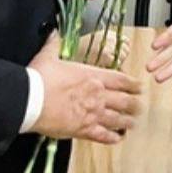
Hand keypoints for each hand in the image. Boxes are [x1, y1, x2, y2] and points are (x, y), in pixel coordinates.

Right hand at [28, 33, 142, 143]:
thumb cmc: (40, 78)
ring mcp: (92, 113)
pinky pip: (103, 135)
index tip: (140, 86)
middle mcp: (97, 95)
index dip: (133, 84)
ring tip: (133, 123)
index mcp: (92, 76)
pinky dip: (112, 138)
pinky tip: (117, 138)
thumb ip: (55, 44)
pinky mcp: (83, 130)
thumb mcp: (48, 56)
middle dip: (135, 104)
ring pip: (118, 119)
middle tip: (140, 106)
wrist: (31, 100)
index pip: (120, 80)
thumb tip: (53, 33)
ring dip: (127, 121)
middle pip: (124, 101)